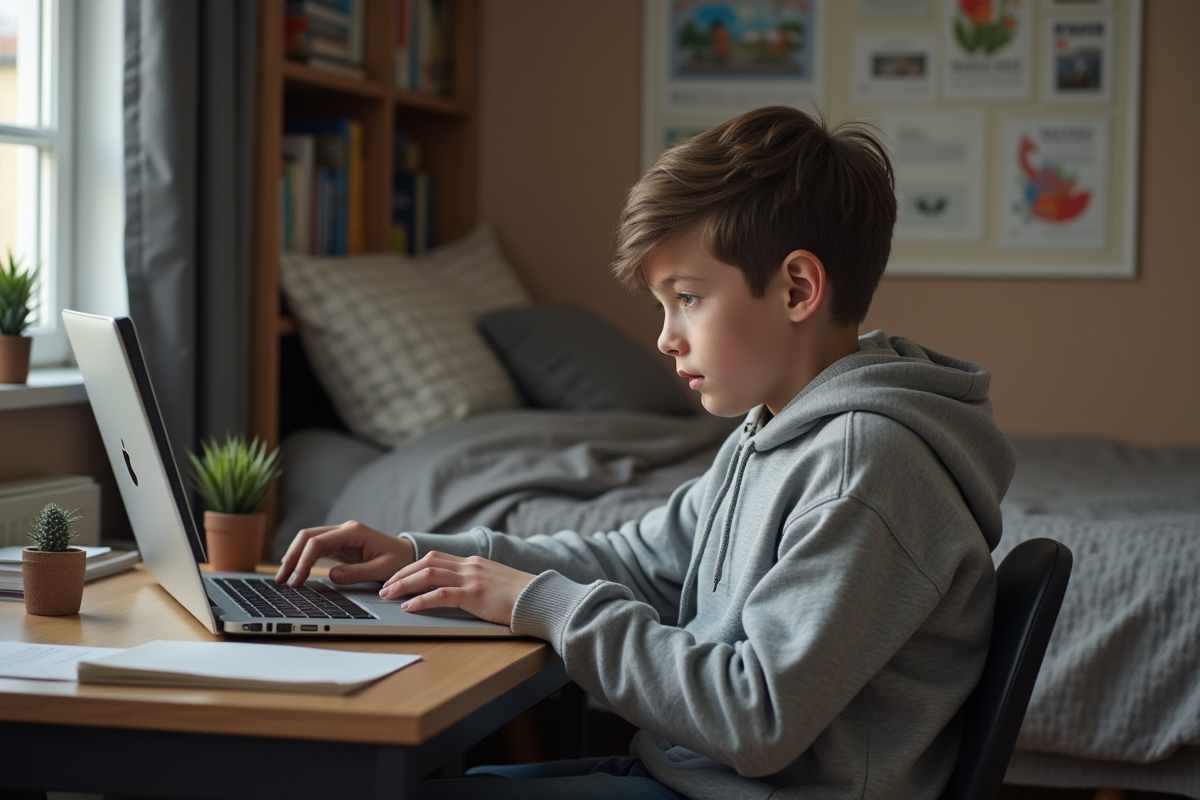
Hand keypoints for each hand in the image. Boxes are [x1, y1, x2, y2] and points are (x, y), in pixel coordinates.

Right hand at [275, 520, 415, 586]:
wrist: (408, 554)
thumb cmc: (399, 560)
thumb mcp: (382, 569)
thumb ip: (357, 572)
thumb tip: (331, 576)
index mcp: (353, 531)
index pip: (318, 541)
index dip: (303, 560)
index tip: (297, 579)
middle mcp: (344, 529)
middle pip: (307, 536)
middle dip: (292, 556)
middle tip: (282, 578)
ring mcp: (340, 536)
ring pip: (308, 540)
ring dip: (294, 557)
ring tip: (283, 577)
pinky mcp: (339, 545)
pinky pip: (315, 548)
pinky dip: (303, 558)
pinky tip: (294, 571)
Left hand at [379, 551, 536, 626]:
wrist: (539, 598)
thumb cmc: (519, 596)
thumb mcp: (493, 583)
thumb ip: (475, 583)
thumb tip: (455, 593)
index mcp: (472, 563)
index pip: (434, 558)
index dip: (412, 567)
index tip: (397, 577)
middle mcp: (469, 566)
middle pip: (426, 562)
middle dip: (401, 574)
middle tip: (385, 586)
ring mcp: (471, 579)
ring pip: (428, 575)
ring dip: (404, 584)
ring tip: (388, 594)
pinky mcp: (474, 594)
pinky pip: (441, 594)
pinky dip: (421, 600)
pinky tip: (409, 607)